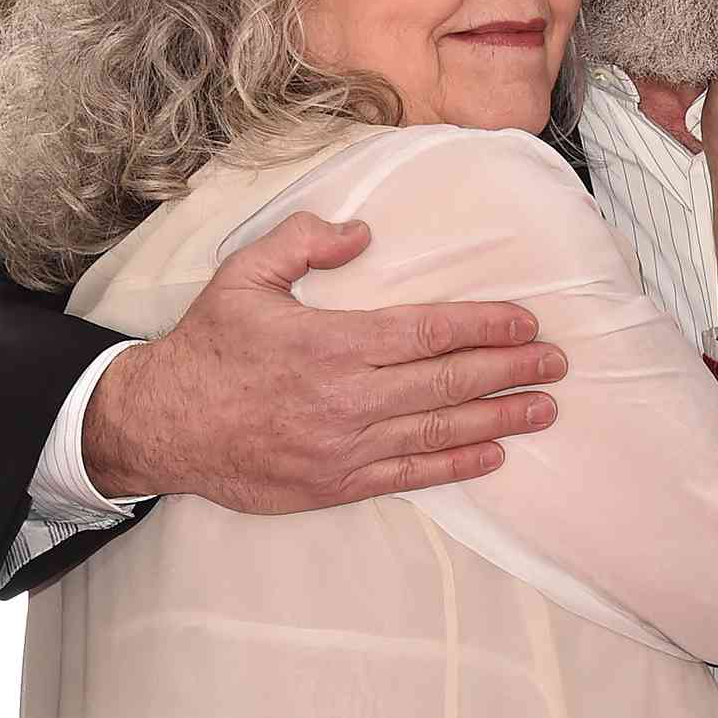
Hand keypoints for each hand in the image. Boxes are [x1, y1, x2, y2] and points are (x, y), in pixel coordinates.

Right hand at [83, 212, 566, 509]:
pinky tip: (493, 453)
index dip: (486, 327)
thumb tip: (362, 233)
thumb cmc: (207, 347)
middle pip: (450, 382)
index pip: (431, 332)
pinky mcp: (337, 484)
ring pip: (441, 431)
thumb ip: (305, 242)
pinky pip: (411, 475)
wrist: (160, 426)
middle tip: (558, 363)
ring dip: (500, 419)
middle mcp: (348, 398)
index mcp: (333, 343)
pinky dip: (457, 465)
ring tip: (545, 409)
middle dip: (512, 371)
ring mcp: (346, 446)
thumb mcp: (243, 275)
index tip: (527, 322)